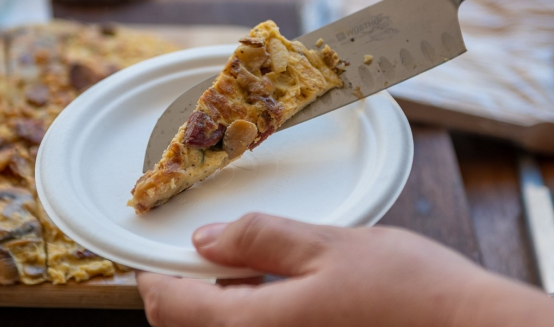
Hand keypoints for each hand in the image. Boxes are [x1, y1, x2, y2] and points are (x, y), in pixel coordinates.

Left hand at [137, 213, 552, 326]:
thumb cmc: (408, 293)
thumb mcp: (327, 247)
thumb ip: (260, 241)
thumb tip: (206, 241)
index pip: (171, 309)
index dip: (152, 278)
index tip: (148, 257)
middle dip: (185, 292)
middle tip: (202, 252)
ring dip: (219, 303)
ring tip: (240, 264)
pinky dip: (250, 314)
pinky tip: (274, 290)